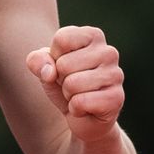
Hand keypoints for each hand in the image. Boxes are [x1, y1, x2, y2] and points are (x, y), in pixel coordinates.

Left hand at [26, 27, 123, 144]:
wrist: (84, 117)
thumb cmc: (65, 84)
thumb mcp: (45, 68)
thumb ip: (37, 61)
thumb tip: (49, 72)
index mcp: (93, 36)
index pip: (62, 39)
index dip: (54, 56)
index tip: (64, 65)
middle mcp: (108, 52)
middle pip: (64, 64)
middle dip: (61, 79)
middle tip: (72, 84)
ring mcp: (116, 75)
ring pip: (72, 84)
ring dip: (68, 95)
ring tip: (79, 95)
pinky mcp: (116, 98)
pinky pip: (81, 102)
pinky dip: (76, 109)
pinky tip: (86, 108)